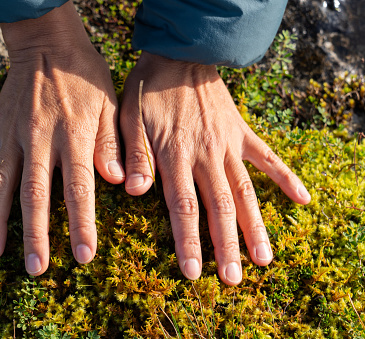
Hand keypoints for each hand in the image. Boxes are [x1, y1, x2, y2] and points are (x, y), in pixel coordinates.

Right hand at [0, 1, 123, 274]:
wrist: (49, 44)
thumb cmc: (86, 77)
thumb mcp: (110, 105)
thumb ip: (113, 145)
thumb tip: (119, 183)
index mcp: (73, 136)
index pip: (78, 189)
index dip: (81, 224)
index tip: (83, 256)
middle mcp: (39, 139)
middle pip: (35, 195)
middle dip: (35, 235)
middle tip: (35, 268)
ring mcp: (12, 135)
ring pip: (1, 183)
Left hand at [120, 52, 310, 285]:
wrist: (180, 55)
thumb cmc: (148, 89)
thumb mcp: (129, 117)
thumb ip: (136, 156)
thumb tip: (137, 192)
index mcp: (175, 155)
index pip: (183, 207)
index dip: (189, 242)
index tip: (194, 272)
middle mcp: (206, 155)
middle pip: (219, 208)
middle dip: (226, 246)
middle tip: (233, 279)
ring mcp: (228, 144)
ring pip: (245, 192)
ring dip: (255, 227)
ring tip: (265, 259)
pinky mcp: (241, 132)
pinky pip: (268, 158)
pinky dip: (286, 178)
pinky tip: (303, 199)